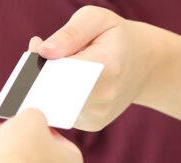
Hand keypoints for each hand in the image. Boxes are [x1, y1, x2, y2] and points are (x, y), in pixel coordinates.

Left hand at [29, 6, 159, 131]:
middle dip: (41, 77)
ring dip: (48, 87)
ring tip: (61, 69)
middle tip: (40, 59)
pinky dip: (57, 98)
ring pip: (55, 103)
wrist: (143, 64)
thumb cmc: (115, 38)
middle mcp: (104, 96)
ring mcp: (98, 114)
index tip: (37, 51)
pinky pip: (61, 112)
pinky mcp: (91, 124)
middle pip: (56, 91)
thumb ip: (69, 33)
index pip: (63, 70)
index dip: (43, 63)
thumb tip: (43, 51)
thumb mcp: (97, 20)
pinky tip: (68, 85)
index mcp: (107, 65)